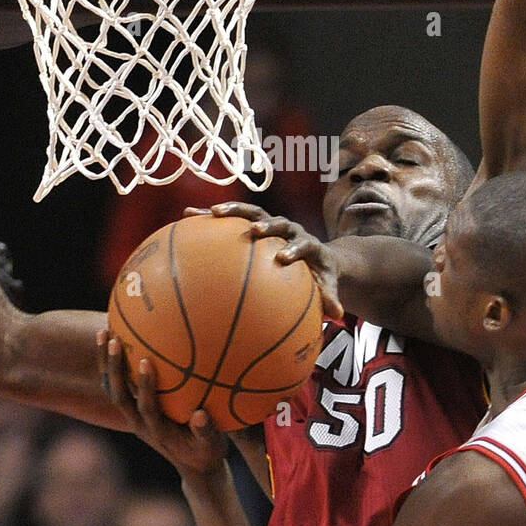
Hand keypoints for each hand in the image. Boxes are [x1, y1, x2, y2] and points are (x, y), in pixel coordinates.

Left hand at [98, 332, 228, 477]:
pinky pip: (119, 386)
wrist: (193, 466)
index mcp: (158, 431)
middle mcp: (140, 424)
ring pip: (113, 389)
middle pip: (120, 396)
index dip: (144, 386)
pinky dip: (113, 365)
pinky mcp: (135, 411)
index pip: (146, 407)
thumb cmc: (206, 452)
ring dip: (106, 363)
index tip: (144, 361)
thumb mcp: (212, 447)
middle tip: (113, 339)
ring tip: (104, 331)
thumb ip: (206, 432)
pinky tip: (117, 338)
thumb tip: (200, 415)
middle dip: (115, 369)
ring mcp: (134, 417)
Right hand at [190, 201, 343, 319]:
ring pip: (251, 211)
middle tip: (254, 230)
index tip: (283, 259)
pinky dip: (211, 217)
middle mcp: (288, 228)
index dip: (293, 248)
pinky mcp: (254, 222)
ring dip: (232, 210)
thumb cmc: (319, 273)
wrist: (316, 254)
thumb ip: (329, 297)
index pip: (302, 243)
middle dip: (266, 224)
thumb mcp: (326, 285)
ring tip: (211, 212)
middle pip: (276, 221)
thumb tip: (337, 316)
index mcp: (307, 243)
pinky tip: (188, 217)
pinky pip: (231, 218)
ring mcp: (270, 223)